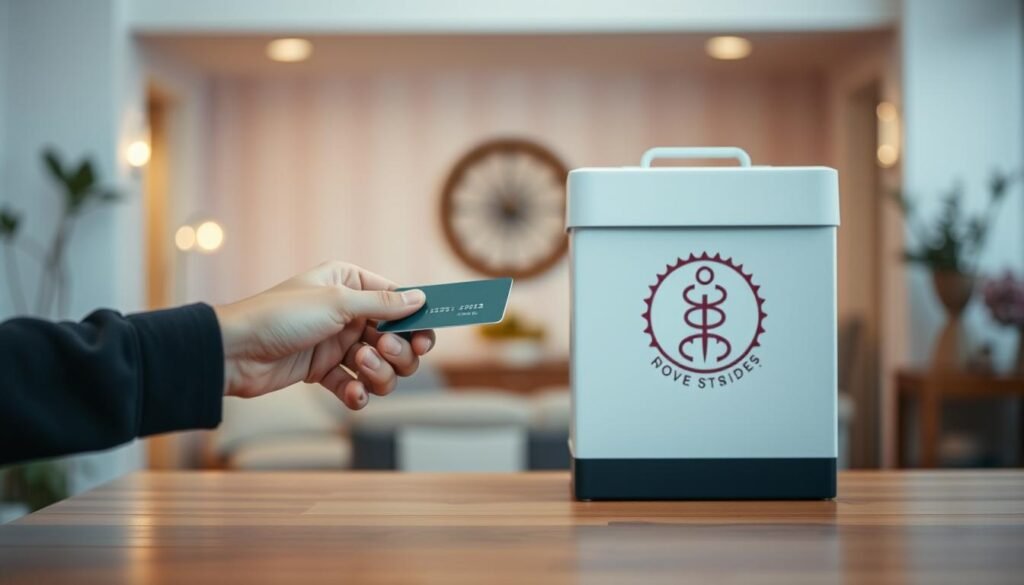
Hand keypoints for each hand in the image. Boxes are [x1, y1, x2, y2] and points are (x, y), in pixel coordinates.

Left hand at [213, 261, 434, 409]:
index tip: (425, 340)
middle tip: (383, 352)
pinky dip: (359, 392)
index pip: (398, 301)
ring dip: (378, 372)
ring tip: (359, 369)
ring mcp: (336, 343)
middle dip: (397, 351)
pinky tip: (353, 394)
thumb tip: (421, 299)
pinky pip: (356, 385)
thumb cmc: (281, 316)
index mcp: (350, 283)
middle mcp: (347, 312)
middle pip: (397, 338)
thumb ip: (383, 304)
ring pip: (381, 365)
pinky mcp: (324, 371)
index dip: (416, 322)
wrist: (235, 352)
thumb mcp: (337, 302)